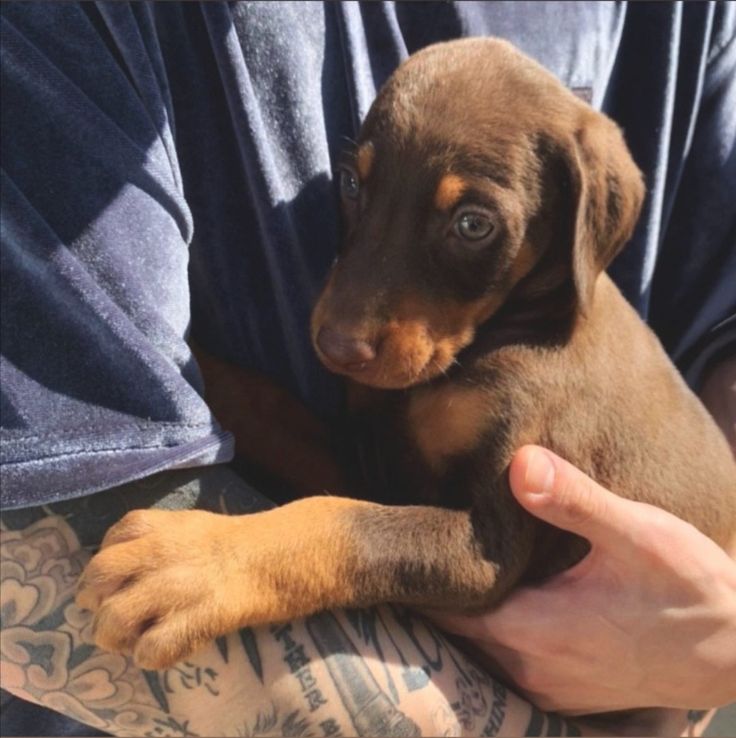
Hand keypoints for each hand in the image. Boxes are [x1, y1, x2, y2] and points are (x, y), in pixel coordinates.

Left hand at [432, 445, 735, 713]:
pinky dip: (490, 628)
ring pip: (475, 646)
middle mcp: (528, 665)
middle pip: (451, 628)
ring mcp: (546, 685)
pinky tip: (497, 593)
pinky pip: (504, 659)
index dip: (419, 575)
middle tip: (418, 540)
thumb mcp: (637, 534)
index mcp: (532, 628)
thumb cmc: (690, 589)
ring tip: (448, 562)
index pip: (442, 606)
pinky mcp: (564, 690)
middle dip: (434, 589)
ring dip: (461, 609)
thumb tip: (519, 461)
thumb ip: (575, 500)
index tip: (404, 539)